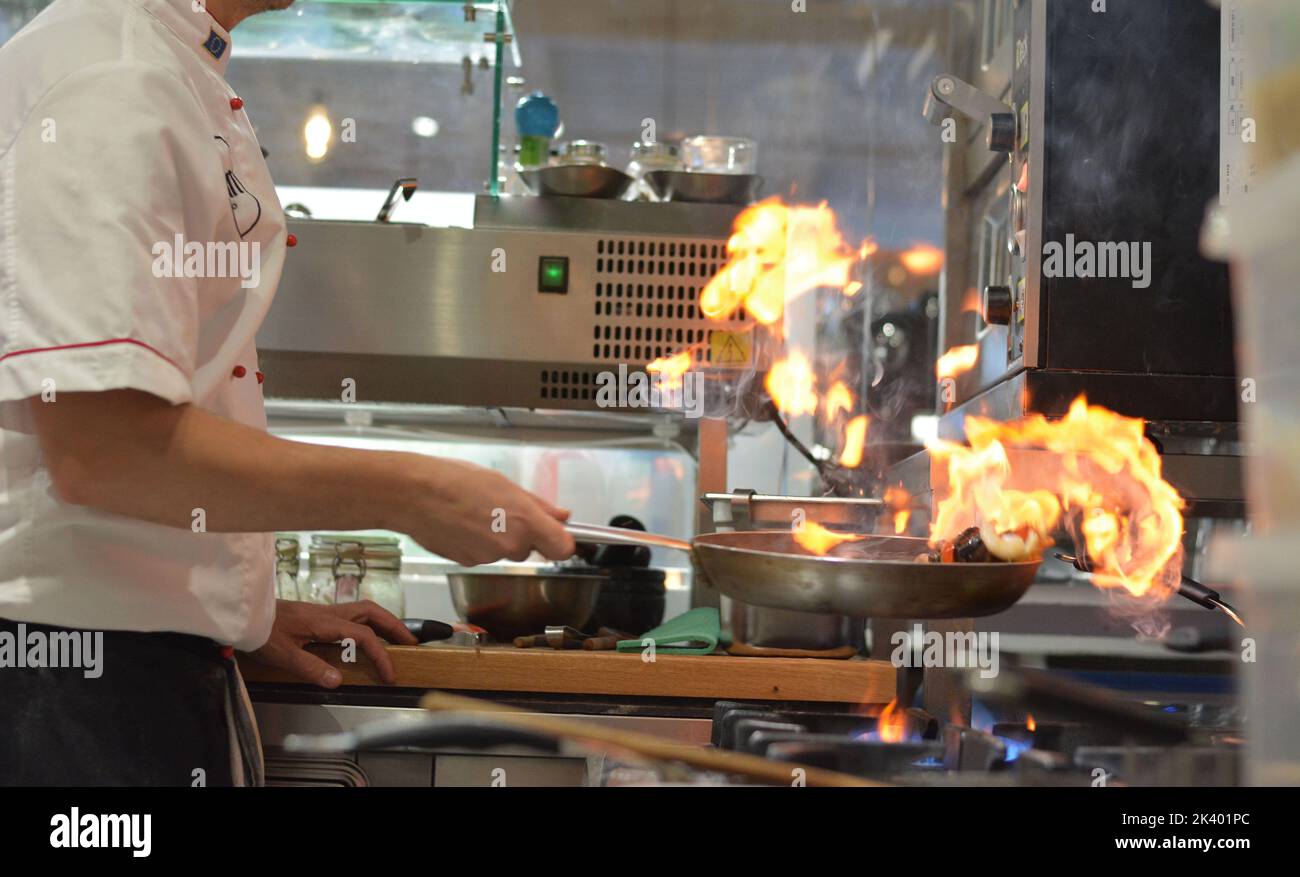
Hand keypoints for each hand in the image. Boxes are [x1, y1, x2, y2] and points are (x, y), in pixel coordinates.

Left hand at [244, 600, 418, 687]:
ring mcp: (324, 612)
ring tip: (396, 639)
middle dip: (395, 627)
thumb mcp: (283, 655)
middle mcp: (329, 613)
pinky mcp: (317, 616)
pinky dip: (368, 623)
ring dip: (384, 622)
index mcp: (325, 623)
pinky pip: (352, 615)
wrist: (243, 613)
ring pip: (364, 610)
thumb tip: (338, 680)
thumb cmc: (260, 631)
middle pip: (372, 612)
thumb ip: (311, 668)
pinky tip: (367, 636)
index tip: (390, 674)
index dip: (381, 656)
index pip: (364, 637)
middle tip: (411, 643)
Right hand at [401, 458, 575, 565]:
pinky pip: (483, 556)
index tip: (555, 534)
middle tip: (499, 510)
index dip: (561, 542)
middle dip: (521, 534)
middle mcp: (510, 544)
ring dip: (496, 538)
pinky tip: (462, 525)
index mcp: (525, 520)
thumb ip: (538, 504)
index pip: (563, 548)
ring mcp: (488, 557)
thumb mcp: (504, 483)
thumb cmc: (456, 481)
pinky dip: (477, 544)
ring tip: (475, 514)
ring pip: (504, 552)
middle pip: (530, 549)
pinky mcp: (468, 563)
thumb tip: (561, 516)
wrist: (414, 494)